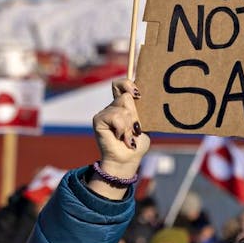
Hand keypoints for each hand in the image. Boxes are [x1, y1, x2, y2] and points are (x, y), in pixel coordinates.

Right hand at [89, 79, 150, 197]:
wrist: (128, 159)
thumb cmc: (138, 142)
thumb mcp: (145, 123)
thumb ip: (143, 109)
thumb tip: (144, 96)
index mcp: (124, 105)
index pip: (121, 84)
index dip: (128, 83)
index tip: (138, 95)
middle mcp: (113, 106)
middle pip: (127, 96)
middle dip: (135, 114)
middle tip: (136, 129)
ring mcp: (105, 112)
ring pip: (123, 107)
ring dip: (130, 125)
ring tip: (129, 136)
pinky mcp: (98, 119)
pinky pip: (115, 116)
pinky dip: (122, 128)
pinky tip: (121, 138)